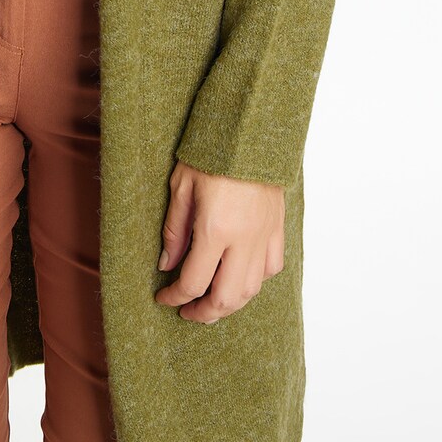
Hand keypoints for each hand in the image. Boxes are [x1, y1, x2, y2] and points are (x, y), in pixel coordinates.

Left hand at [154, 160, 284, 322]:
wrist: (249, 128)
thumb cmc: (210, 152)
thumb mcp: (181, 187)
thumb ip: (175, 230)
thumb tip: (167, 264)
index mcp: (215, 229)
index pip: (193, 282)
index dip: (175, 297)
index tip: (163, 298)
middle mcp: (244, 239)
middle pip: (227, 298)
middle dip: (204, 313)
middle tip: (187, 312)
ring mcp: (264, 235)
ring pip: (252, 289)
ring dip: (230, 304)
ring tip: (211, 303)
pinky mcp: (277, 227)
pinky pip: (271, 267)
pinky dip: (254, 281)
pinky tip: (239, 277)